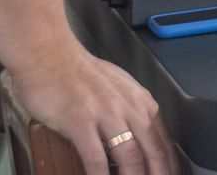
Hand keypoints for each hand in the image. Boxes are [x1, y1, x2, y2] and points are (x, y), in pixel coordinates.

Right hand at [10, 42, 176, 174]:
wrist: (47, 54)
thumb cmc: (77, 71)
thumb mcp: (116, 86)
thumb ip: (130, 109)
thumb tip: (140, 137)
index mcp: (139, 100)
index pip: (164, 140)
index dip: (168, 164)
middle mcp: (128, 107)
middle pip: (153, 152)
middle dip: (157, 174)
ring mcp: (105, 114)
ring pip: (130, 157)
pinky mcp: (80, 121)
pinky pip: (96, 158)